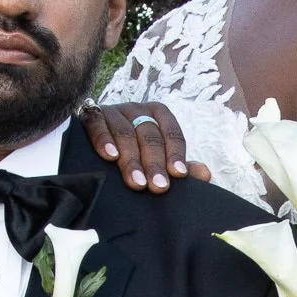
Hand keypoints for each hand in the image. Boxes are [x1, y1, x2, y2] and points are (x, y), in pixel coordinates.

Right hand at [82, 97, 207, 192]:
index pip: (171, 132)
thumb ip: (179, 167)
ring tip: (136, 182)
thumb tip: (205, 174)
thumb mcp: (157, 158)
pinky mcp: (91, 116)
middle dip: (154, 162)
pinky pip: (97, 125)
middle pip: (149, 134)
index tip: (178, 175)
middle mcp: (137, 110)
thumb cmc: (133, 152)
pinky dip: (104, 141)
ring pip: (125, 133)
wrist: (93, 142)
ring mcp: (113, 111)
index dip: (176, 153)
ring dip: (131, 159)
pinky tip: (110, 157)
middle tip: (158, 186)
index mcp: (158, 115)